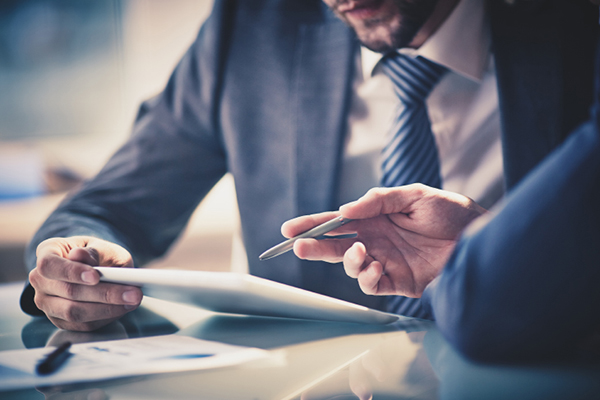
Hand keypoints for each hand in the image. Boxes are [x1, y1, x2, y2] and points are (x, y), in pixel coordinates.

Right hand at [28, 236, 142, 331]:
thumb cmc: (98, 254)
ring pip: (74, 312)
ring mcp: (47, 302)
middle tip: (133, 293)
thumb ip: (93, 251)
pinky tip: (123, 308)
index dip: (71, 272)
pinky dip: (105, 317)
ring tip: (133, 300)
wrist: (97, 267)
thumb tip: (78, 256)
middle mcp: (41, 279)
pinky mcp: (60, 320)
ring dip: (107, 309)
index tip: (95, 276)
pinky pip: (82, 324)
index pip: (50, 265)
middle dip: (104, 294)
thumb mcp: (101, 246)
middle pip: (67, 291)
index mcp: (47, 252)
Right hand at [281, 184, 485, 297]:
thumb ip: (379, 200)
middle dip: (315, 246)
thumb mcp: (415, 195)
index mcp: (376, 218)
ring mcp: (385, 261)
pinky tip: (375, 267)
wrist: (480, 238)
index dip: (313, 224)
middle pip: (336, 245)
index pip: (338, 221)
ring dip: (347, 261)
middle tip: (298, 247)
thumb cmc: (451, 212)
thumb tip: (346, 210)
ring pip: (350, 266)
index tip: (290, 228)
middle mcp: (376, 240)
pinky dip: (367, 277)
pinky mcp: (398, 282)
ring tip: (360, 251)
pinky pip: (372, 285)